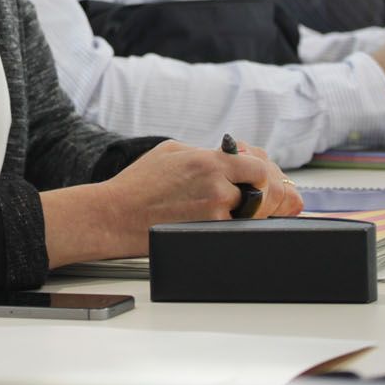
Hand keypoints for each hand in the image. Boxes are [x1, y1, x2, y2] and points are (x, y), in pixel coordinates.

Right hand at [103, 139, 302, 234]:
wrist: (116, 215)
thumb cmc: (139, 184)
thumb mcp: (171, 151)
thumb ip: (204, 152)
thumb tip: (231, 157)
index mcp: (208, 160)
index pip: (259, 162)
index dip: (264, 171)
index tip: (261, 178)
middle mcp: (217, 184)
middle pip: (265, 189)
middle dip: (268, 194)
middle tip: (265, 198)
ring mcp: (215, 211)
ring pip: (253, 212)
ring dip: (251, 211)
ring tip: (239, 210)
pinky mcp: (208, 232)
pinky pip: (236, 229)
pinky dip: (234, 226)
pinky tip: (223, 224)